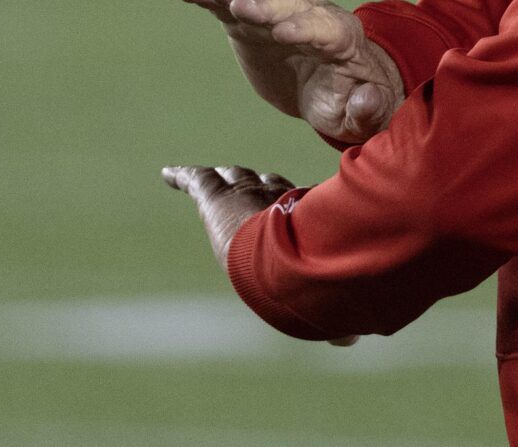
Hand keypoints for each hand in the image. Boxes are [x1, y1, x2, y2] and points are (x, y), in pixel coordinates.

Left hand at [160, 164, 358, 346]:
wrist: (279, 258)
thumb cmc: (306, 278)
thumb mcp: (320, 301)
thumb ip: (335, 321)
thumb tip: (350, 342)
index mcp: (302, 220)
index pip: (296, 203)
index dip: (293, 202)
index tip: (297, 204)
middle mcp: (276, 201)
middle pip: (267, 186)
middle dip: (264, 185)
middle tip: (260, 185)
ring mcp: (245, 195)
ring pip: (236, 179)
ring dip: (228, 179)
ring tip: (218, 178)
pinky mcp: (216, 197)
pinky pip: (198, 180)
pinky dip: (183, 177)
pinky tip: (168, 175)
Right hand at [174, 0, 402, 142]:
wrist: (329, 86)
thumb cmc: (348, 100)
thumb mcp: (362, 113)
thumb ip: (366, 109)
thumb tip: (367, 100)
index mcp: (340, 38)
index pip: (324, 29)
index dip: (305, 29)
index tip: (282, 33)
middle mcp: (310, 15)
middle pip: (288, 7)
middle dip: (265, 7)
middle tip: (241, 7)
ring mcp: (277, 14)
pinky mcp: (249, 21)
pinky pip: (227, 4)